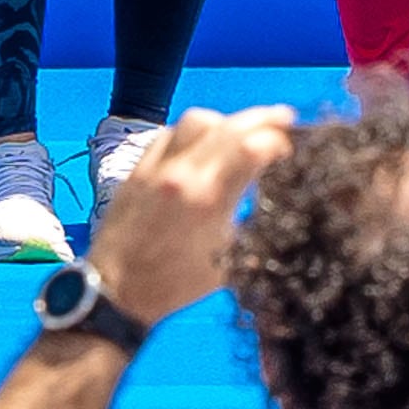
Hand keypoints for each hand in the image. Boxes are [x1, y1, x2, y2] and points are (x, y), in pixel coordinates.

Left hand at [96, 105, 295, 324]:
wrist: (116, 290)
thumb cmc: (176, 285)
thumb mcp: (228, 263)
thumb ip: (250, 227)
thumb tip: (277, 203)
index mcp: (208, 200)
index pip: (250, 148)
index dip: (278, 141)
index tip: (291, 146)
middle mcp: (182, 174)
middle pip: (227, 126)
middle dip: (261, 119)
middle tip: (283, 118)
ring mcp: (156, 167)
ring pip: (195, 121)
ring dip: (225, 122)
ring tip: (242, 132)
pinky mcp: (138, 168)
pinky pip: (169, 133)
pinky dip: (193, 132)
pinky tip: (204, 143)